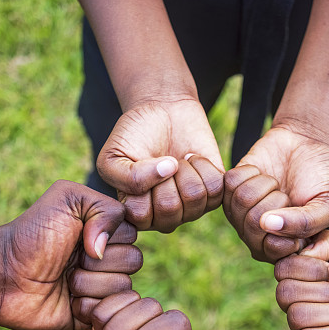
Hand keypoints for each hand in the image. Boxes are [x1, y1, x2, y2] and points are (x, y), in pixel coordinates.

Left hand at [0, 180, 140, 329]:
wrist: (2, 273)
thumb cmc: (32, 233)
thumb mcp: (67, 199)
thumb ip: (104, 207)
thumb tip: (109, 248)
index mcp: (105, 232)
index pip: (133, 236)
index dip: (109, 236)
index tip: (81, 237)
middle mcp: (107, 261)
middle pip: (133, 262)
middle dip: (97, 262)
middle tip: (69, 262)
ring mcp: (101, 290)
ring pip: (122, 289)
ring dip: (88, 284)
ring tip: (64, 281)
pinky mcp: (92, 316)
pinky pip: (110, 314)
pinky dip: (86, 307)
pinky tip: (66, 301)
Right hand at [98, 98, 224, 232]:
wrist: (162, 112)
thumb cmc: (133, 136)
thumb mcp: (112, 157)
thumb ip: (127, 177)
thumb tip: (167, 171)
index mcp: (138, 214)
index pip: (141, 215)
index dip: (142, 186)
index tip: (139, 166)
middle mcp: (166, 217)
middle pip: (170, 209)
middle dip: (166, 175)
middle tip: (163, 162)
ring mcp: (191, 208)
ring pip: (195, 198)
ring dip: (185, 169)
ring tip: (177, 160)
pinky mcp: (214, 193)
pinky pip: (215, 188)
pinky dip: (203, 165)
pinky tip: (192, 159)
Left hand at [224, 126, 328, 262]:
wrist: (307, 146)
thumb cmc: (322, 179)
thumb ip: (306, 223)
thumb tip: (267, 225)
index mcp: (282, 248)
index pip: (272, 248)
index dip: (287, 225)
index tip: (301, 210)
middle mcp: (256, 236)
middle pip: (253, 224)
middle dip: (276, 200)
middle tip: (286, 194)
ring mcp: (239, 213)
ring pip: (241, 201)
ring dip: (264, 184)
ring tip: (275, 183)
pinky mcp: (228, 190)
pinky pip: (230, 182)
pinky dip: (250, 171)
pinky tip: (260, 173)